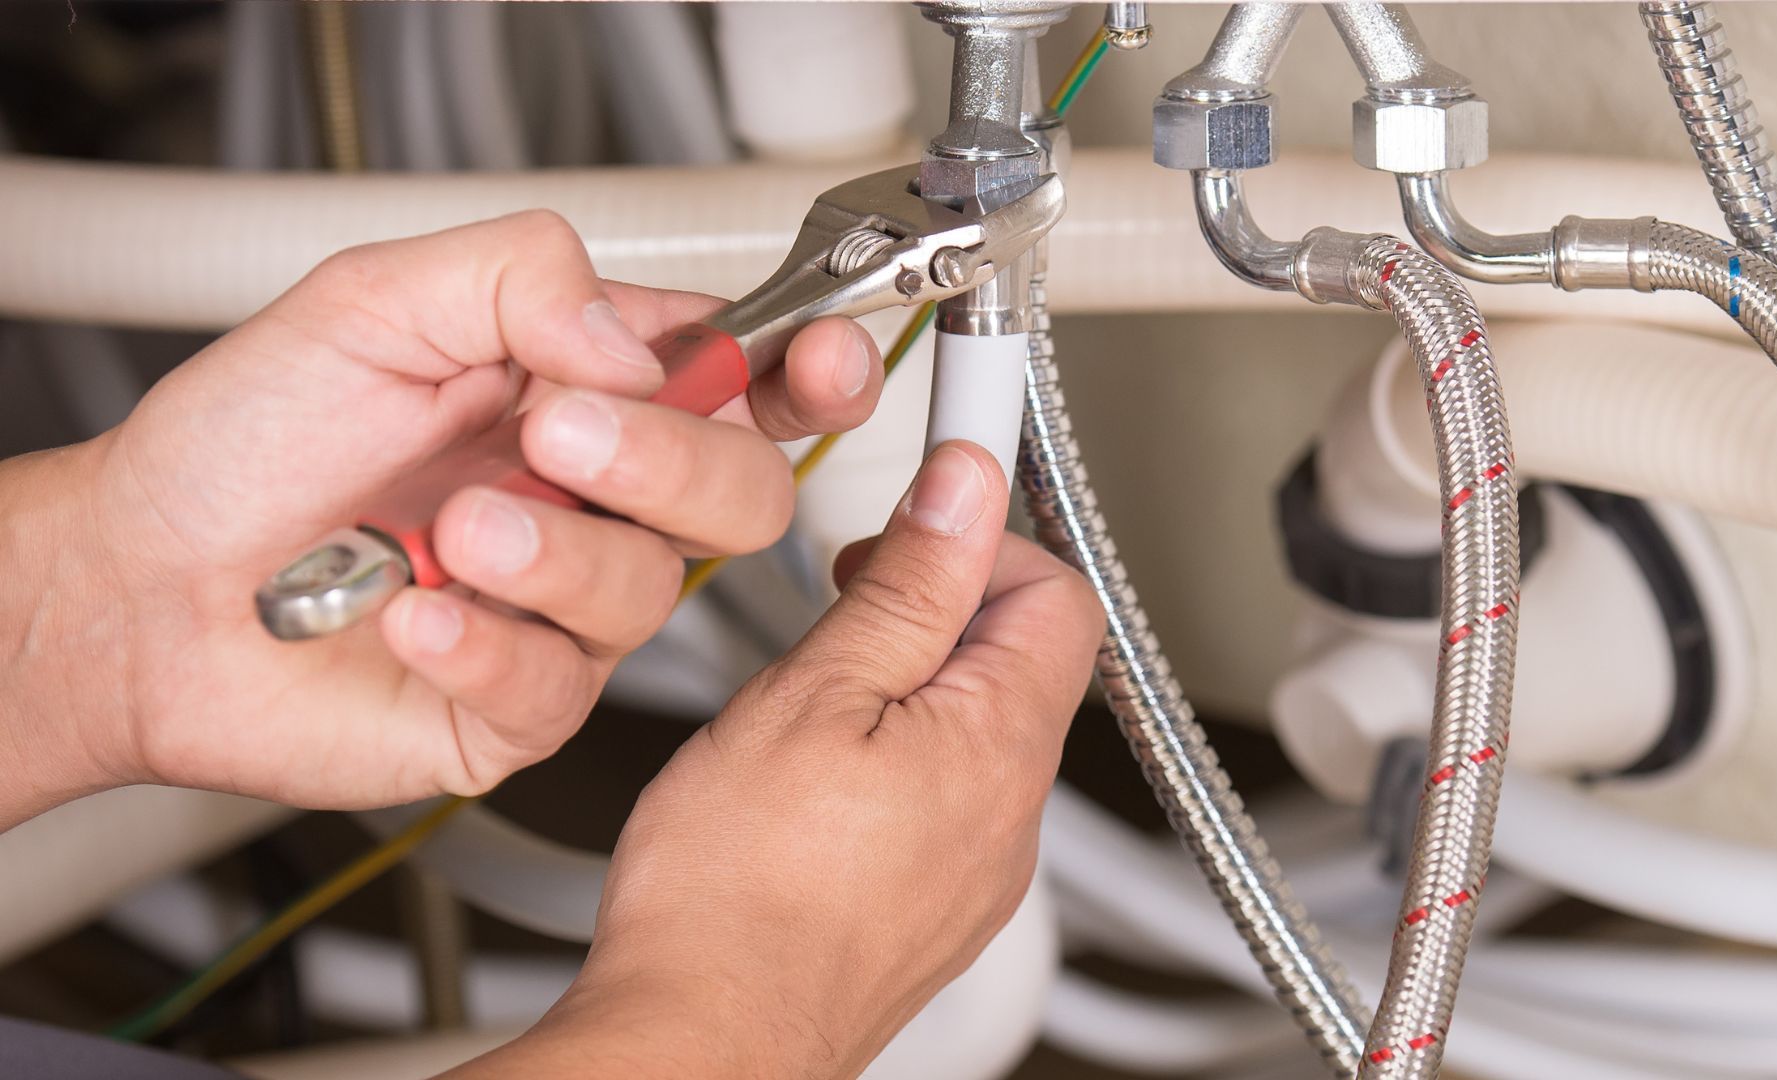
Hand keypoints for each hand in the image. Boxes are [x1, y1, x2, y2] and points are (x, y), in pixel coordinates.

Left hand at [0, 210, 882, 823]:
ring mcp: (568, 611)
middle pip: (743, 491)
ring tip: (442, 531)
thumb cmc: (246, 447)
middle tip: (554, 435)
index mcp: (586, 392)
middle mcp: (598, 503)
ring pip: (655, 591)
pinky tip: (409, 612)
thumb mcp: (372, 303)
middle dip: (666, 461)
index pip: (746, 377)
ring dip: (551, 553)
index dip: (810, 372)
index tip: (818, 365)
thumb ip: (518, 278)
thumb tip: (638, 347)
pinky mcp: (522, 707)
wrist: (143, 589)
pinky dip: (484, 643)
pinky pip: (562, 687)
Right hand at [456, 443, 1102, 1078]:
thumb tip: (967, 492)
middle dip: (938, 607)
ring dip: (909, 685)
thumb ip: (908, 587)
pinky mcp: (937, 909)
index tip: (921, 509)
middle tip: (848, 605)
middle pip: (1020, 658)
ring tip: (815, 700)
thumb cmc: (735, 896)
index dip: (986, 535)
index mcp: (999, 743)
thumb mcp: (814, 694)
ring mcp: (980, 870)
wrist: (702, 1043)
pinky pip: (944, 800)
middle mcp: (1012, 813)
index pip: (1058, 592)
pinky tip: (814, 779)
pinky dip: (895, 759)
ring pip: (974, 729)